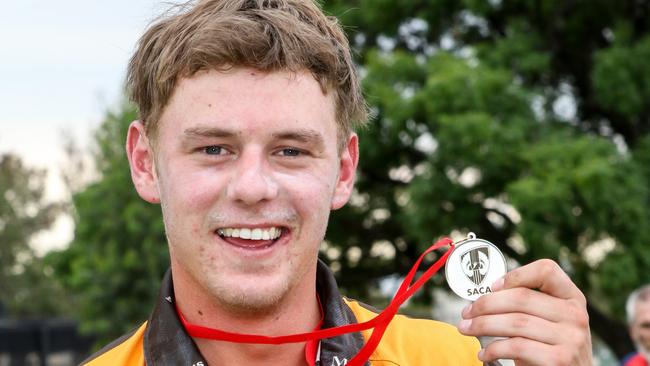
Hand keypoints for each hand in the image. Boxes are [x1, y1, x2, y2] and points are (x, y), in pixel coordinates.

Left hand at [457, 259, 592, 365]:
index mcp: (572, 298)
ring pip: (515, 322)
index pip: (547, 270)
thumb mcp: (547, 322)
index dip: (516, 275)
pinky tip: (484, 353)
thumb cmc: (549, 349)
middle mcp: (576, 315)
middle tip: (466, 312)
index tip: (492, 287)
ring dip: (482, 325)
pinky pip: (517, 346)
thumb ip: (527, 306)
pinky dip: (493, 349)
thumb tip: (483, 296)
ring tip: (467, 329)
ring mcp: (571, 338)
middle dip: (486, 304)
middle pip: (521, 298)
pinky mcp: (560, 360)